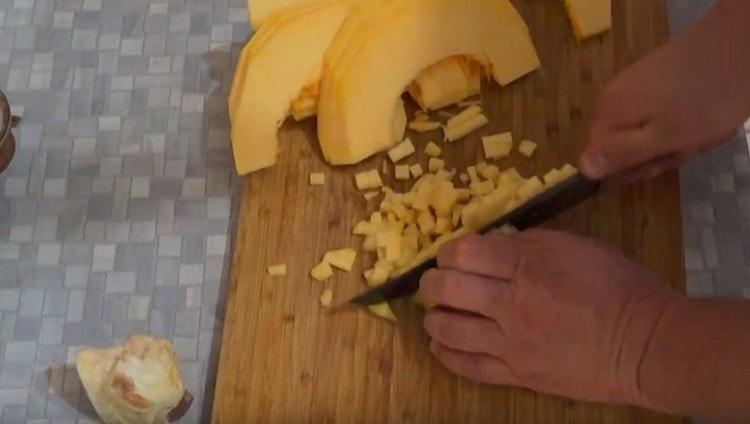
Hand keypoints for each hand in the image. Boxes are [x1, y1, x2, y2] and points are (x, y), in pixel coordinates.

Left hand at [418, 230, 679, 405]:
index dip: (448, 251)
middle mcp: (511, 303)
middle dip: (431, 282)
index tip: (451, 254)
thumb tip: (493, 246)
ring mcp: (512, 343)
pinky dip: (447, 355)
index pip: (463, 253)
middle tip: (433, 282)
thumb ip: (528, 243)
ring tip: (434, 313)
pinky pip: (469, 367)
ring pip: (450, 329)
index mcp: (527, 265)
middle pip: (446, 289)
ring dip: (433, 318)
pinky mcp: (518, 374)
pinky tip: (440, 346)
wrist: (646, 344)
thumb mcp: (574, 245)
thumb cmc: (617, 286)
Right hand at [580, 1, 749, 180]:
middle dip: (654, 152)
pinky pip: (655, 113)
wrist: (738, 44)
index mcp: (610, 113)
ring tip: (696, 131)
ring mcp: (633, 85)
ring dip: (670, 138)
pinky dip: (677, 121)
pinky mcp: (654, 78)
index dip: (630, 168)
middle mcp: (613, 97)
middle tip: (684, 146)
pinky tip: (697, 117)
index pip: (600, 158)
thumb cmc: (704, 100)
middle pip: (622, 143)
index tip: (660, 163)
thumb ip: (622, 154)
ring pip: (642, 129)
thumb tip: (582, 168)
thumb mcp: (665, 137)